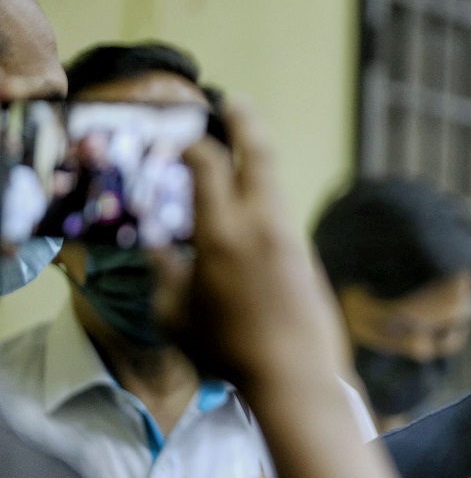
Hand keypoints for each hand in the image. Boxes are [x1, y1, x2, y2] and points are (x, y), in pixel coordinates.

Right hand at [151, 99, 349, 388]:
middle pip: (258, 153)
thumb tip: (157, 247)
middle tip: (234, 102)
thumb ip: (163, 274)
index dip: (193, 144)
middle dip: (245, 121)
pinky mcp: (306, 253)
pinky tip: (252, 206)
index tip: (182, 141)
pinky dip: (265, 195)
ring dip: (258, 157)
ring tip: (242, 148)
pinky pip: (281, 210)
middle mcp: (261, 223)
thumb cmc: (228, 350)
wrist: (296, 375)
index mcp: (222, 232)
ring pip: (274, 181)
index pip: (209, 164)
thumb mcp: (175, 315)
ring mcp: (289, 236)